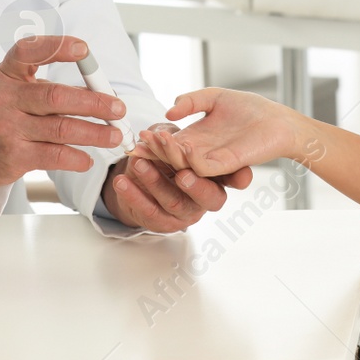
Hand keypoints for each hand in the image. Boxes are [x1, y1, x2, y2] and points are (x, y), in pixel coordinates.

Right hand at [0, 35, 125, 195]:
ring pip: (60, 129)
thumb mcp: (21, 90)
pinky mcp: (14, 156)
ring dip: (94, 133)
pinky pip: (54, 156)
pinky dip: (77, 158)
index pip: (28, 52)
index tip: (84, 50)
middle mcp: (4, 98)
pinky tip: (89, 158)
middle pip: (55, 96)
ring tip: (115, 134)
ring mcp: (7, 128)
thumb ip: (55, 87)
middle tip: (118, 108)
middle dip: (93, 102)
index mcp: (7, 73)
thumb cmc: (8, 113)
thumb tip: (104, 93)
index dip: (56, 47)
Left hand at [99, 152, 253, 232]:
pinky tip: (121, 182)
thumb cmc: (166, 154)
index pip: (233, 179)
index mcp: (217, 177)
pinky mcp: (162, 222)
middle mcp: (205, 199)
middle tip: (182, 173)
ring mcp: (184, 213)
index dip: (237, 177)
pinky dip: (134, 195)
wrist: (142, 178)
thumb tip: (172, 137)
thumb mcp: (174, 140)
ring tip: (139, 164)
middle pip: (207, 196)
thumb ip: (178, 138)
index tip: (228, 171)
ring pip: (174, 201)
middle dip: (195, 185)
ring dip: (156, 182)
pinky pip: (149, 211)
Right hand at [146, 87, 305, 178]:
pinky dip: (192, 160)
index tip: (137, 137)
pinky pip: (205, 167)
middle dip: (155, 149)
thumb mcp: (214, 97)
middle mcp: (201, 152)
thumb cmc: (249, 108)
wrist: (278, 119)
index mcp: (196, 138)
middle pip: (171, 156)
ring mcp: (213, 160)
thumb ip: (191, 100)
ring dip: (168, 154)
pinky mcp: (228, 164)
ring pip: (184, 164)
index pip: (168, 144)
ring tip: (157, 139)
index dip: (153, 142)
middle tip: (141, 139)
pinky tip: (184, 146)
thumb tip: (169, 111)